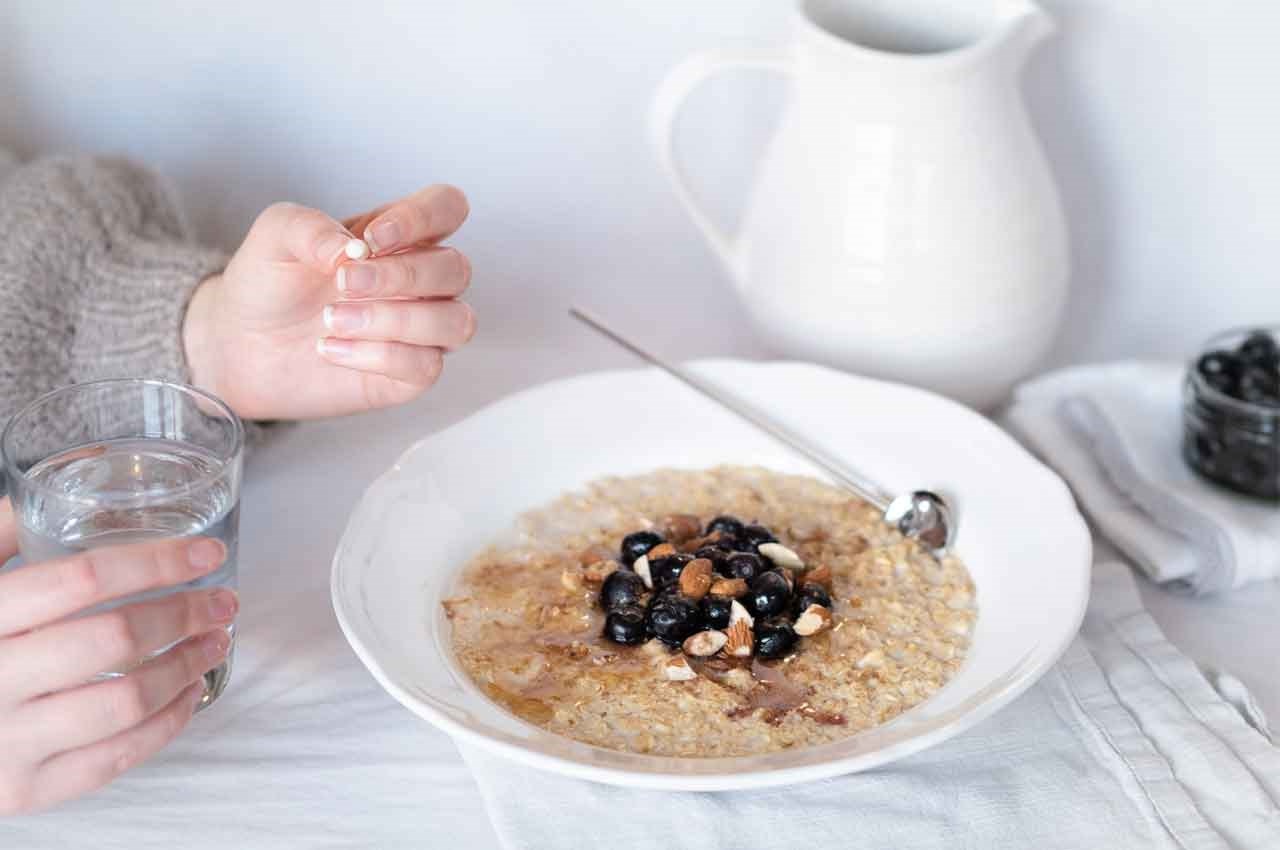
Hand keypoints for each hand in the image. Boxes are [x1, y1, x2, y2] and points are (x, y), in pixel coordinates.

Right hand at [0, 499, 235, 814]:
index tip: (206, 554)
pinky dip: (168, 723)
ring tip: (214, 643)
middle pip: (114, 640)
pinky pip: (116, 758)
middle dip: (184, 615)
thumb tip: (76, 470)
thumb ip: (3, 533)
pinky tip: (188, 693)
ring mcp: (8, 741)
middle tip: (223, 602)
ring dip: (186, 668)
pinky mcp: (27, 789)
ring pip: (125, 702)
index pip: (82, 580)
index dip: (155, 562)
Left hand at [183, 185, 473, 419]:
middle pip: (457, 268)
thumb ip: (311, 226)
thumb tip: (351, 250)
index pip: (447, 208)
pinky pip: (427, 365)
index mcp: (400, 236)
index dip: (422, 218)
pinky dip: (379, 356)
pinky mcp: (411, 373)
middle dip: (399, 276)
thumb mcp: (276, 235)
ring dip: (396, 320)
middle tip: (342, 284)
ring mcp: (422, 329)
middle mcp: (421, 282)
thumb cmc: (270, 284)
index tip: (371, 240)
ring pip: (456, 322)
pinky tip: (333, 350)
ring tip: (334, 321)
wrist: (242, 344)